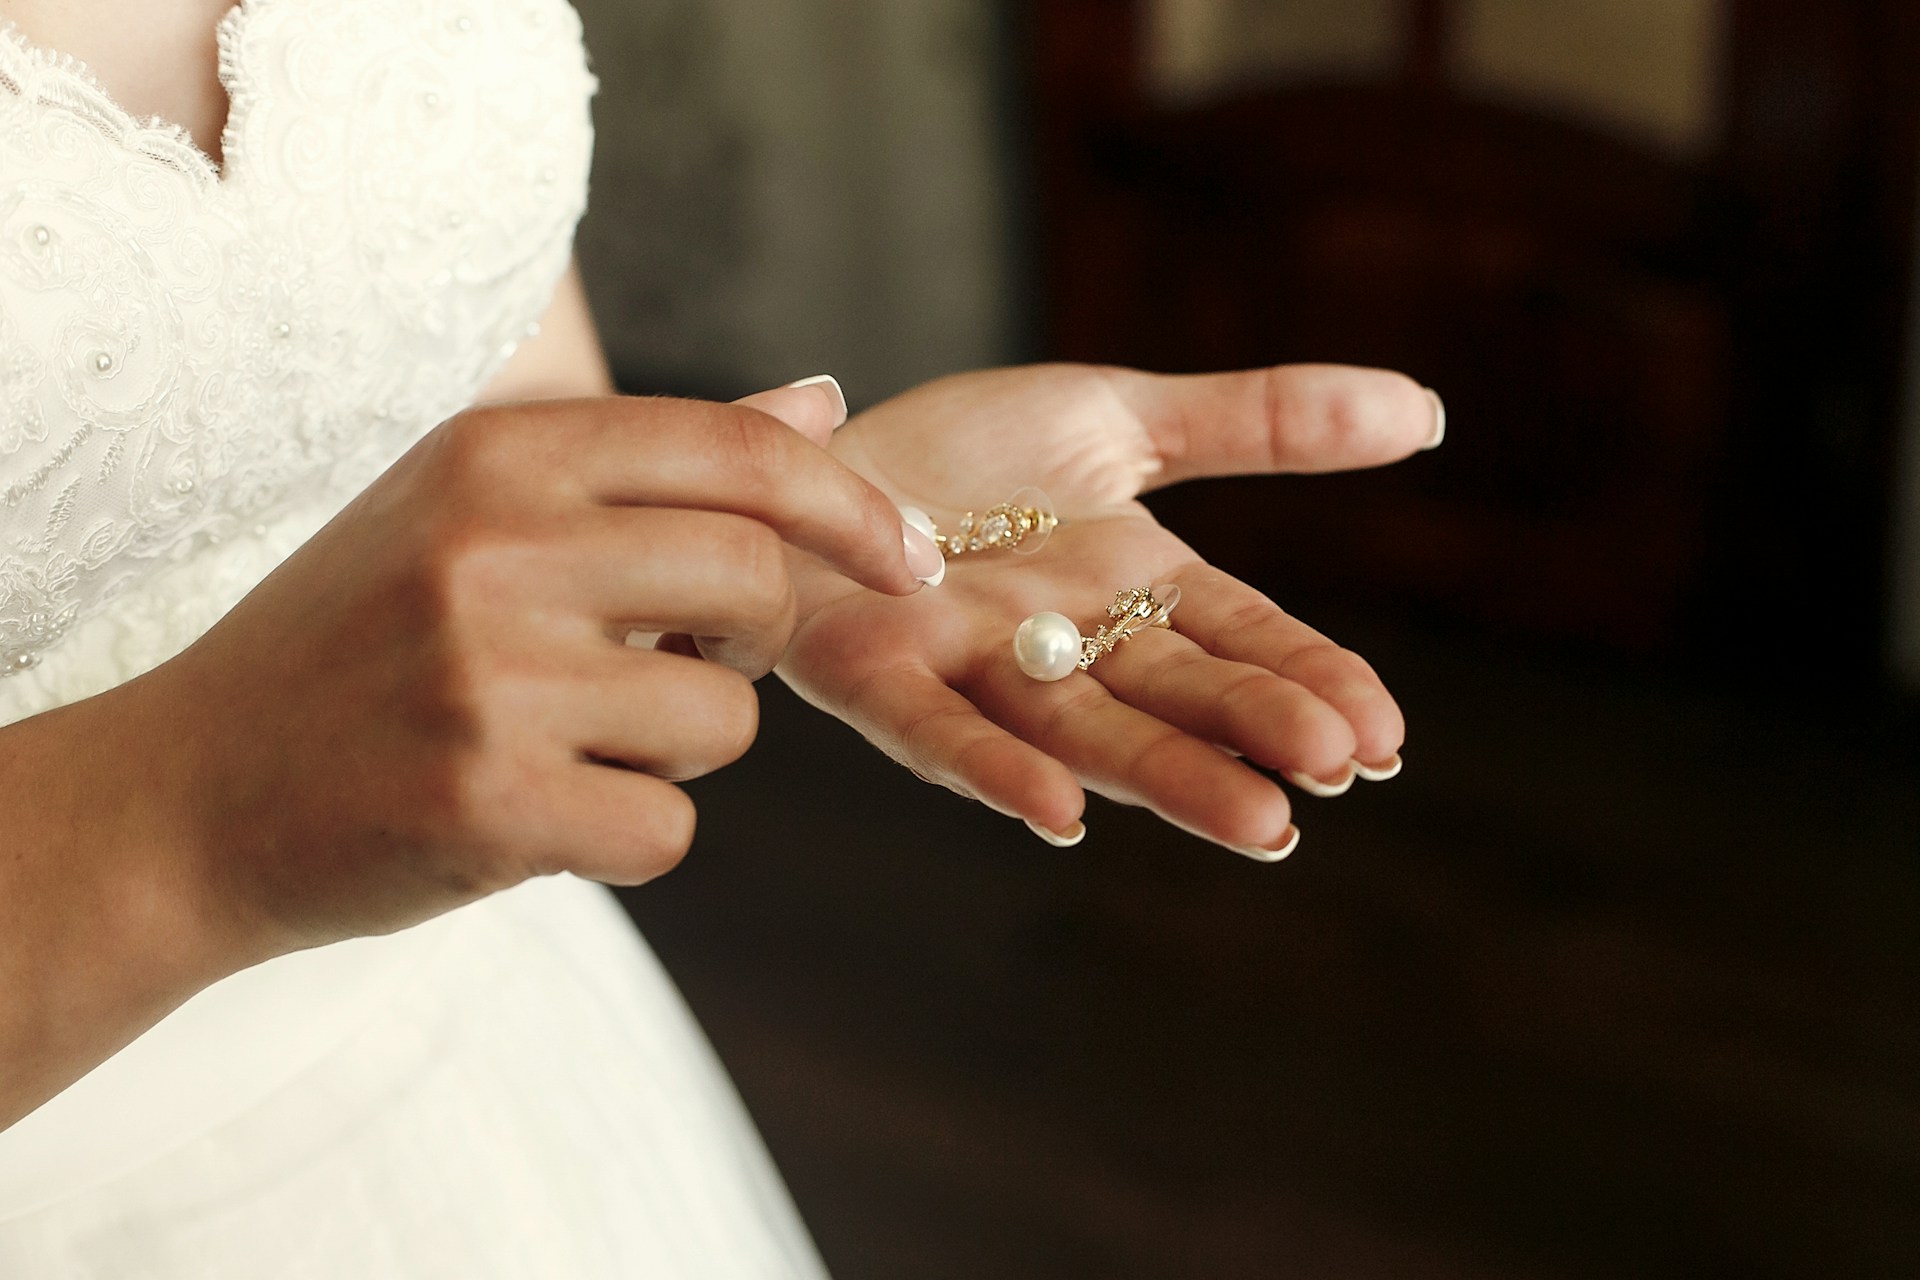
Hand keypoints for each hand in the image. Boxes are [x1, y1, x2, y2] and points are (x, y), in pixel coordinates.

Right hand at [144, 391, 936, 959]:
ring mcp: (489, 677)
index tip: (909, 562)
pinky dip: (630, 835)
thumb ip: (656, 461)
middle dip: (751, 640)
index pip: (740, 450)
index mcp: (499, 451)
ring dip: (677, 748)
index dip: (851, 508)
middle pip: (756, 584)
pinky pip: (668, 831)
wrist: (194, 786)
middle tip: (676, 662)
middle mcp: (495, 545)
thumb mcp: (479, 506)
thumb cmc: (362, 637)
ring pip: (724, 721)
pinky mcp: (488, 804)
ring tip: (568, 738)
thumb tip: (824, 400)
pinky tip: (538, 812)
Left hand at [778, 363, 1441, 858]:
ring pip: (1081, 730)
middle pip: (1172, 693)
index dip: (1306, 679)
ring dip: (1164, 774)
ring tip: (1256, 820)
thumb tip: (1428, 413)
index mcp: (1132, 591)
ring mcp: (974, 669)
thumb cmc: (966, 457)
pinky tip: (1059, 815)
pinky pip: (941, 731)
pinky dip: (998, 770)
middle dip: (1250, 731)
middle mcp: (1065, 646)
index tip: (1382, 734)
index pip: (1239, 637)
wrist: (817, 456)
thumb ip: (1259, 422)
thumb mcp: (1121, 418)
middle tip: (1335, 772)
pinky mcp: (880, 674)